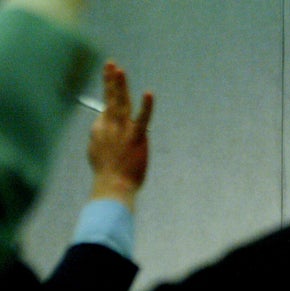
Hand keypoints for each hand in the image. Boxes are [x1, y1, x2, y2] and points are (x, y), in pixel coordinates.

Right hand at [87, 61, 153, 210]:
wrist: (112, 185)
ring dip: (120, 85)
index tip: (113, 109)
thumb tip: (103, 133)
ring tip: (118, 69)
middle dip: (110, 80)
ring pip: (121, 103)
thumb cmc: (107, 175)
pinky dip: (146, 106)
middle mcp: (109, 125)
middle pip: (110, 99)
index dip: (111, 107)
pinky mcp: (136, 137)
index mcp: (99, 129)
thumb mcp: (97, 153)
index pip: (108, 110)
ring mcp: (122, 130)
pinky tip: (149, 93)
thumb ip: (101, 139)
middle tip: (111, 64)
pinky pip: (143, 119)